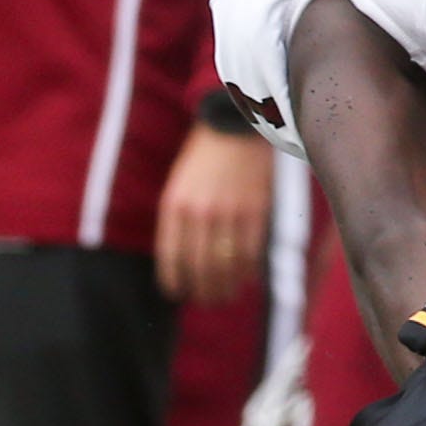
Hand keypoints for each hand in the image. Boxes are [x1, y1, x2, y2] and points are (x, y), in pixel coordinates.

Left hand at [156, 125, 272, 303]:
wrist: (234, 125)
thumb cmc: (203, 157)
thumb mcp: (178, 186)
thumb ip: (177, 221)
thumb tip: (181, 262)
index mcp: (174, 206)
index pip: (171, 259)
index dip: (174, 283)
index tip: (178, 293)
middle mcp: (199, 214)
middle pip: (200, 269)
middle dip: (203, 292)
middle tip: (207, 300)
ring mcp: (229, 214)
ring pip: (227, 268)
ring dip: (227, 288)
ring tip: (227, 295)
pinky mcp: (255, 213)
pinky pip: (251, 255)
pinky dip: (248, 272)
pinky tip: (246, 277)